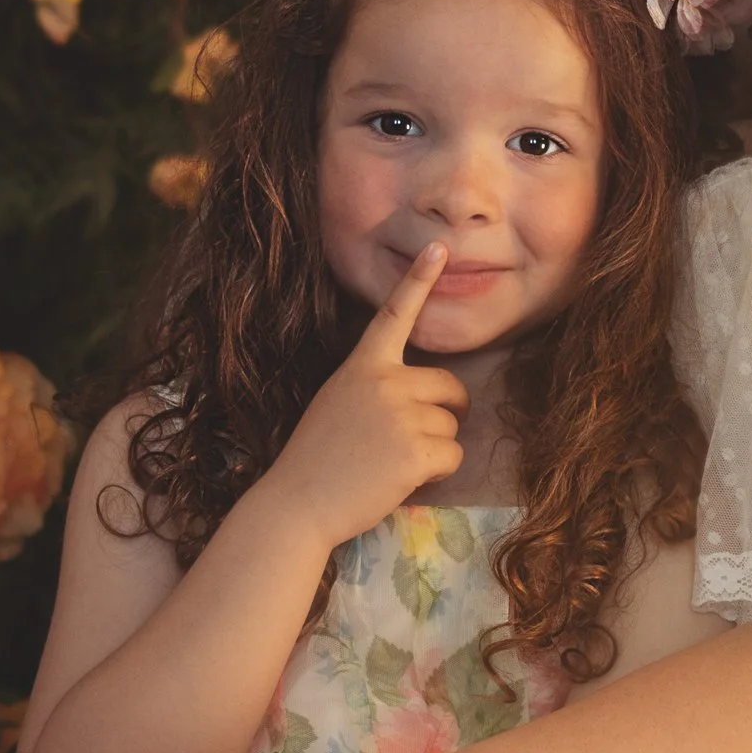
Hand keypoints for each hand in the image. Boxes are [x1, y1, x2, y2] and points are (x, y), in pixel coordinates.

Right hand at [269, 241, 465, 548]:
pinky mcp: (416, 450)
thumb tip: (420, 393)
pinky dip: (438, 473)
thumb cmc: (317, 459)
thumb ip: (374, 388)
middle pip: (450, 387)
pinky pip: (454, 457)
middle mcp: (384, 382)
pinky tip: (402, 479)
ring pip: (452, 427)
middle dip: (446, 413)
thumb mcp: (337, 403)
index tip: (440, 248)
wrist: (297, 504)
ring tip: (390, 463)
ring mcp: (401, 415)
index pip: (394, 315)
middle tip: (413, 439)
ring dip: (434, 450)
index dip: (419, 280)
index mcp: (362, 367)